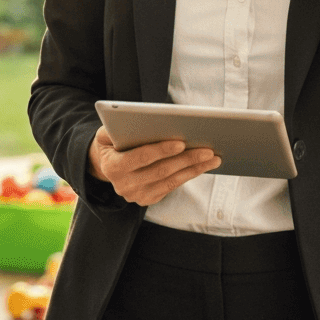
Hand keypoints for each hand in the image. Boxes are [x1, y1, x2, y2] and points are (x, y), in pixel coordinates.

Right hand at [87, 125, 220, 206]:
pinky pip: (172, 186)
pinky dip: (188, 175)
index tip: (181, 142)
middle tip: (208, 150)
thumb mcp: (106, 132)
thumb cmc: (111, 141)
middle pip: (161, 171)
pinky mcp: (148, 199)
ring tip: (213, 158)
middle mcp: (124, 185)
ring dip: (194, 169)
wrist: (106, 165)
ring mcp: (136, 195)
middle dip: (186, 159)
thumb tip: (139, 120)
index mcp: (112, 167)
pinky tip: (202, 165)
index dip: (161, 150)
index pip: (140, 157)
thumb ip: (115, 127)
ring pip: (171, 181)